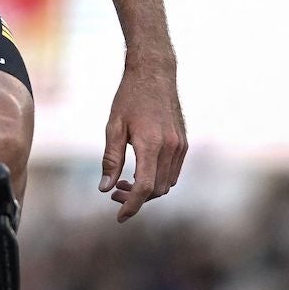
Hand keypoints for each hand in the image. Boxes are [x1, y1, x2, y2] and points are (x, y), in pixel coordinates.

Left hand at [99, 55, 185, 221]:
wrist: (154, 74)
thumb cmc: (129, 97)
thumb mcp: (113, 126)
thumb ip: (111, 159)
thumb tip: (104, 188)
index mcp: (151, 143)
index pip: (144, 187)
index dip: (132, 205)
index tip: (119, 216)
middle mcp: (170, 148)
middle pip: (157, 190)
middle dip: (136, 198)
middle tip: (113, 192)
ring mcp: (181, 146)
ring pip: (168, 184)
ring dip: (148, 190)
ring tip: (123, 182)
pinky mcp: (184, 143)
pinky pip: (173, 172)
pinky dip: (158, 179)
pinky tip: (140, 171)